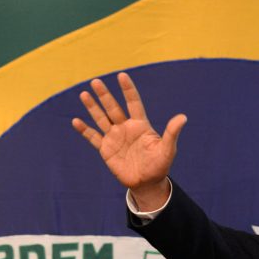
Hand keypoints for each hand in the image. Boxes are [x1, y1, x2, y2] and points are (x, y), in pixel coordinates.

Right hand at [72, 72, 185, 209]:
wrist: (147, 183)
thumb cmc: (160, 165)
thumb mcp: (167, 149)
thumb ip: (171, 133)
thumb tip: (183, 117)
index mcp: (140, 125)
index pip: (133, 103)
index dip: (128, 90)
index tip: (122, 75)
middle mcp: (126, 128)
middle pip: (113, 108)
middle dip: (105, 95)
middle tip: (96, 81)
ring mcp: (115, 138)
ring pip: (101, 119)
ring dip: (92, 107)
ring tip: (84, 93)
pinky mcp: (106, 150)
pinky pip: (93, 138)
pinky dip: (84, 130)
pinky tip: (75, 121)